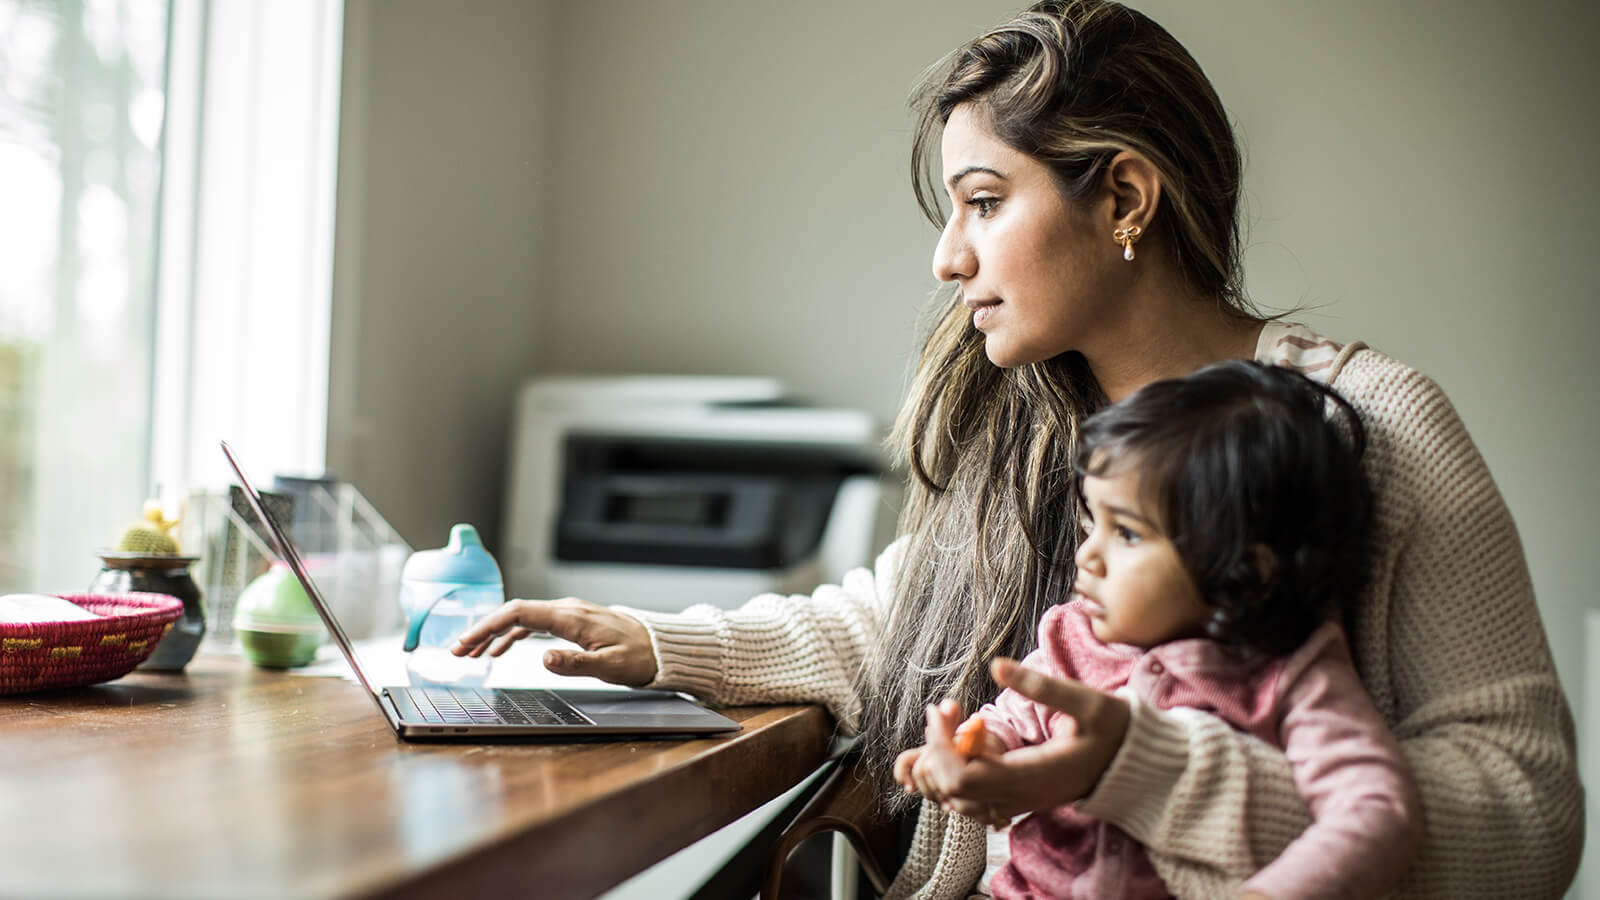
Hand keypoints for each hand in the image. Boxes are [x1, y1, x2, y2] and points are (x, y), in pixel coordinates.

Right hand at [450, 597, 657, 686]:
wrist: (660, 647)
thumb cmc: (640, 656)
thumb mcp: (610, 667)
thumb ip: (576, 663)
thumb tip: (544, 657)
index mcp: (571, 617)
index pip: (518, 612)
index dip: (487, 626)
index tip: (466, 642)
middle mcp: (566, 610)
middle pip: (513, 613)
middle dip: (481, 630)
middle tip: (457, 650)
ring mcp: (568, 614)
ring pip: (521, 618)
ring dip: (493, 633)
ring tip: (471, 652)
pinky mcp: (571, 621)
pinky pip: (533, 623)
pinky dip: (512, 634)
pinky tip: (499, 649)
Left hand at [908, 658, 1130, 824]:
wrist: (1134, 764)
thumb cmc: (1114, 730)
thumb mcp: (1088, 701)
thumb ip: (1043, 687)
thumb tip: (997, 666)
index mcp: (1033, 776)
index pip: (965, 777)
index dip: (942, 747)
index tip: (940, 710)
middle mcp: (1020, 797)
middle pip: (952, 791)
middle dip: (936, 753)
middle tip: (942, 712)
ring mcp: (1018, 803)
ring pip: (957, 802)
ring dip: (941, 767)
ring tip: (949, 726)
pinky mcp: (1017, 800)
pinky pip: (971, 801)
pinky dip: (954, 777)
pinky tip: (962, 743)